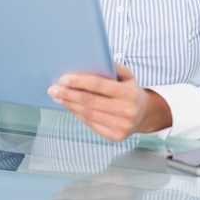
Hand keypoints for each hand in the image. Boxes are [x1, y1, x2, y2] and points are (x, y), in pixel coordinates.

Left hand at [47, 63, 171, 141]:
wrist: (145, 114)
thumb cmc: (131, 91)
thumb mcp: (126, 75)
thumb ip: (110, 67)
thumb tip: (87, 62)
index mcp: (129, 93)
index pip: (98, 85)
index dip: (79, 82)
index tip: (63, 79)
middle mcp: (127, 111)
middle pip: (89, 101)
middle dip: (68, 94)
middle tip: (53, 88)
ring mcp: (121, 126)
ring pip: (88, 114)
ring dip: (69, 105)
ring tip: (58, 96)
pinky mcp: (115, 136)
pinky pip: (91, 124)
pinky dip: (77, 114)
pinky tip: (69, 106)